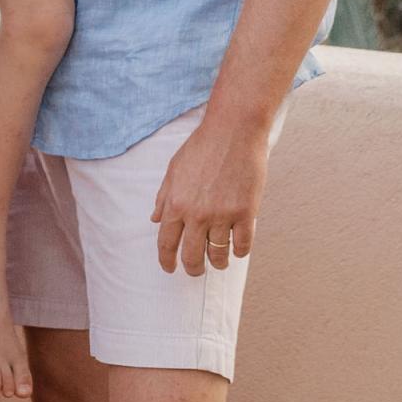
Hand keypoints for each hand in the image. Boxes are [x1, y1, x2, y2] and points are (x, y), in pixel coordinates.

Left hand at [150, 116, 269, 275]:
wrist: (233, 131)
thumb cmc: (202, 147)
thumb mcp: (174, 169)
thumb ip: (164, 197)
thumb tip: (155, 219)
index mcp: (175, 203)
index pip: (166, 242)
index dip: (166, 260)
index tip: (169, 268)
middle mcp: (197, 214)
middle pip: (192, 256)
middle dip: (193, 269)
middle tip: (196, 270)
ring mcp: (222, 215)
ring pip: (218, 255)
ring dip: (217, 263)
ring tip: (218, 262)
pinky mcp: (246, 213)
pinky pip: (242, 245)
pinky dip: (238, 252)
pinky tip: (236, 249)